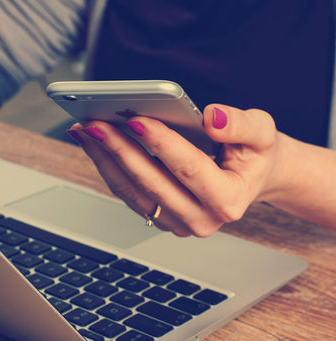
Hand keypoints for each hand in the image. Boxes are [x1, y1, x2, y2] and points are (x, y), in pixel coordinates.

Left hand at [67, 104, 280, 236]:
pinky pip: (128, 193)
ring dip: (106, 160)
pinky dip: (108, 167)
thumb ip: (242, 125)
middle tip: (96, 123)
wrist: (249, 177)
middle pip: (152, 183)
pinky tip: (95, 144)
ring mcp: (177, 222)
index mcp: (229, 200)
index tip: (136, 119)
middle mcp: (201, 219)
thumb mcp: (263, 133)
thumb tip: (212, 118)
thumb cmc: (254, 154)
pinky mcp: (160, 216)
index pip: (189, 169)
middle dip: (121, 150)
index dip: (161, 144)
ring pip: (132, 191)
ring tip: (86, 130)